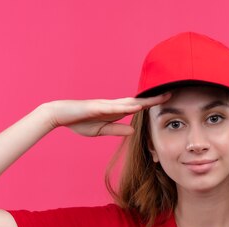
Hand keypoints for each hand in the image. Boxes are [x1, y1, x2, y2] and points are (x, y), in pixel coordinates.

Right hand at [45, 92, 171, 136]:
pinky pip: (113, 107)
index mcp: (114, 111)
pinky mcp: (95, 107)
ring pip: (127, 102)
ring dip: (143, 100)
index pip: (136, 107)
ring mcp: (104, 105)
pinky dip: (125, 107)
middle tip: (170, 93)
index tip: (165, 101)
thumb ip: (117, 129)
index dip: (150, 104)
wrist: (59, 115)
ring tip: (158, 98)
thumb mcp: (102, 130)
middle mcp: (112, 105)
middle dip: (152, 98)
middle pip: (136, 101)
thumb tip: (133, 130)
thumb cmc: (79, 121)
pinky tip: (136, 106)